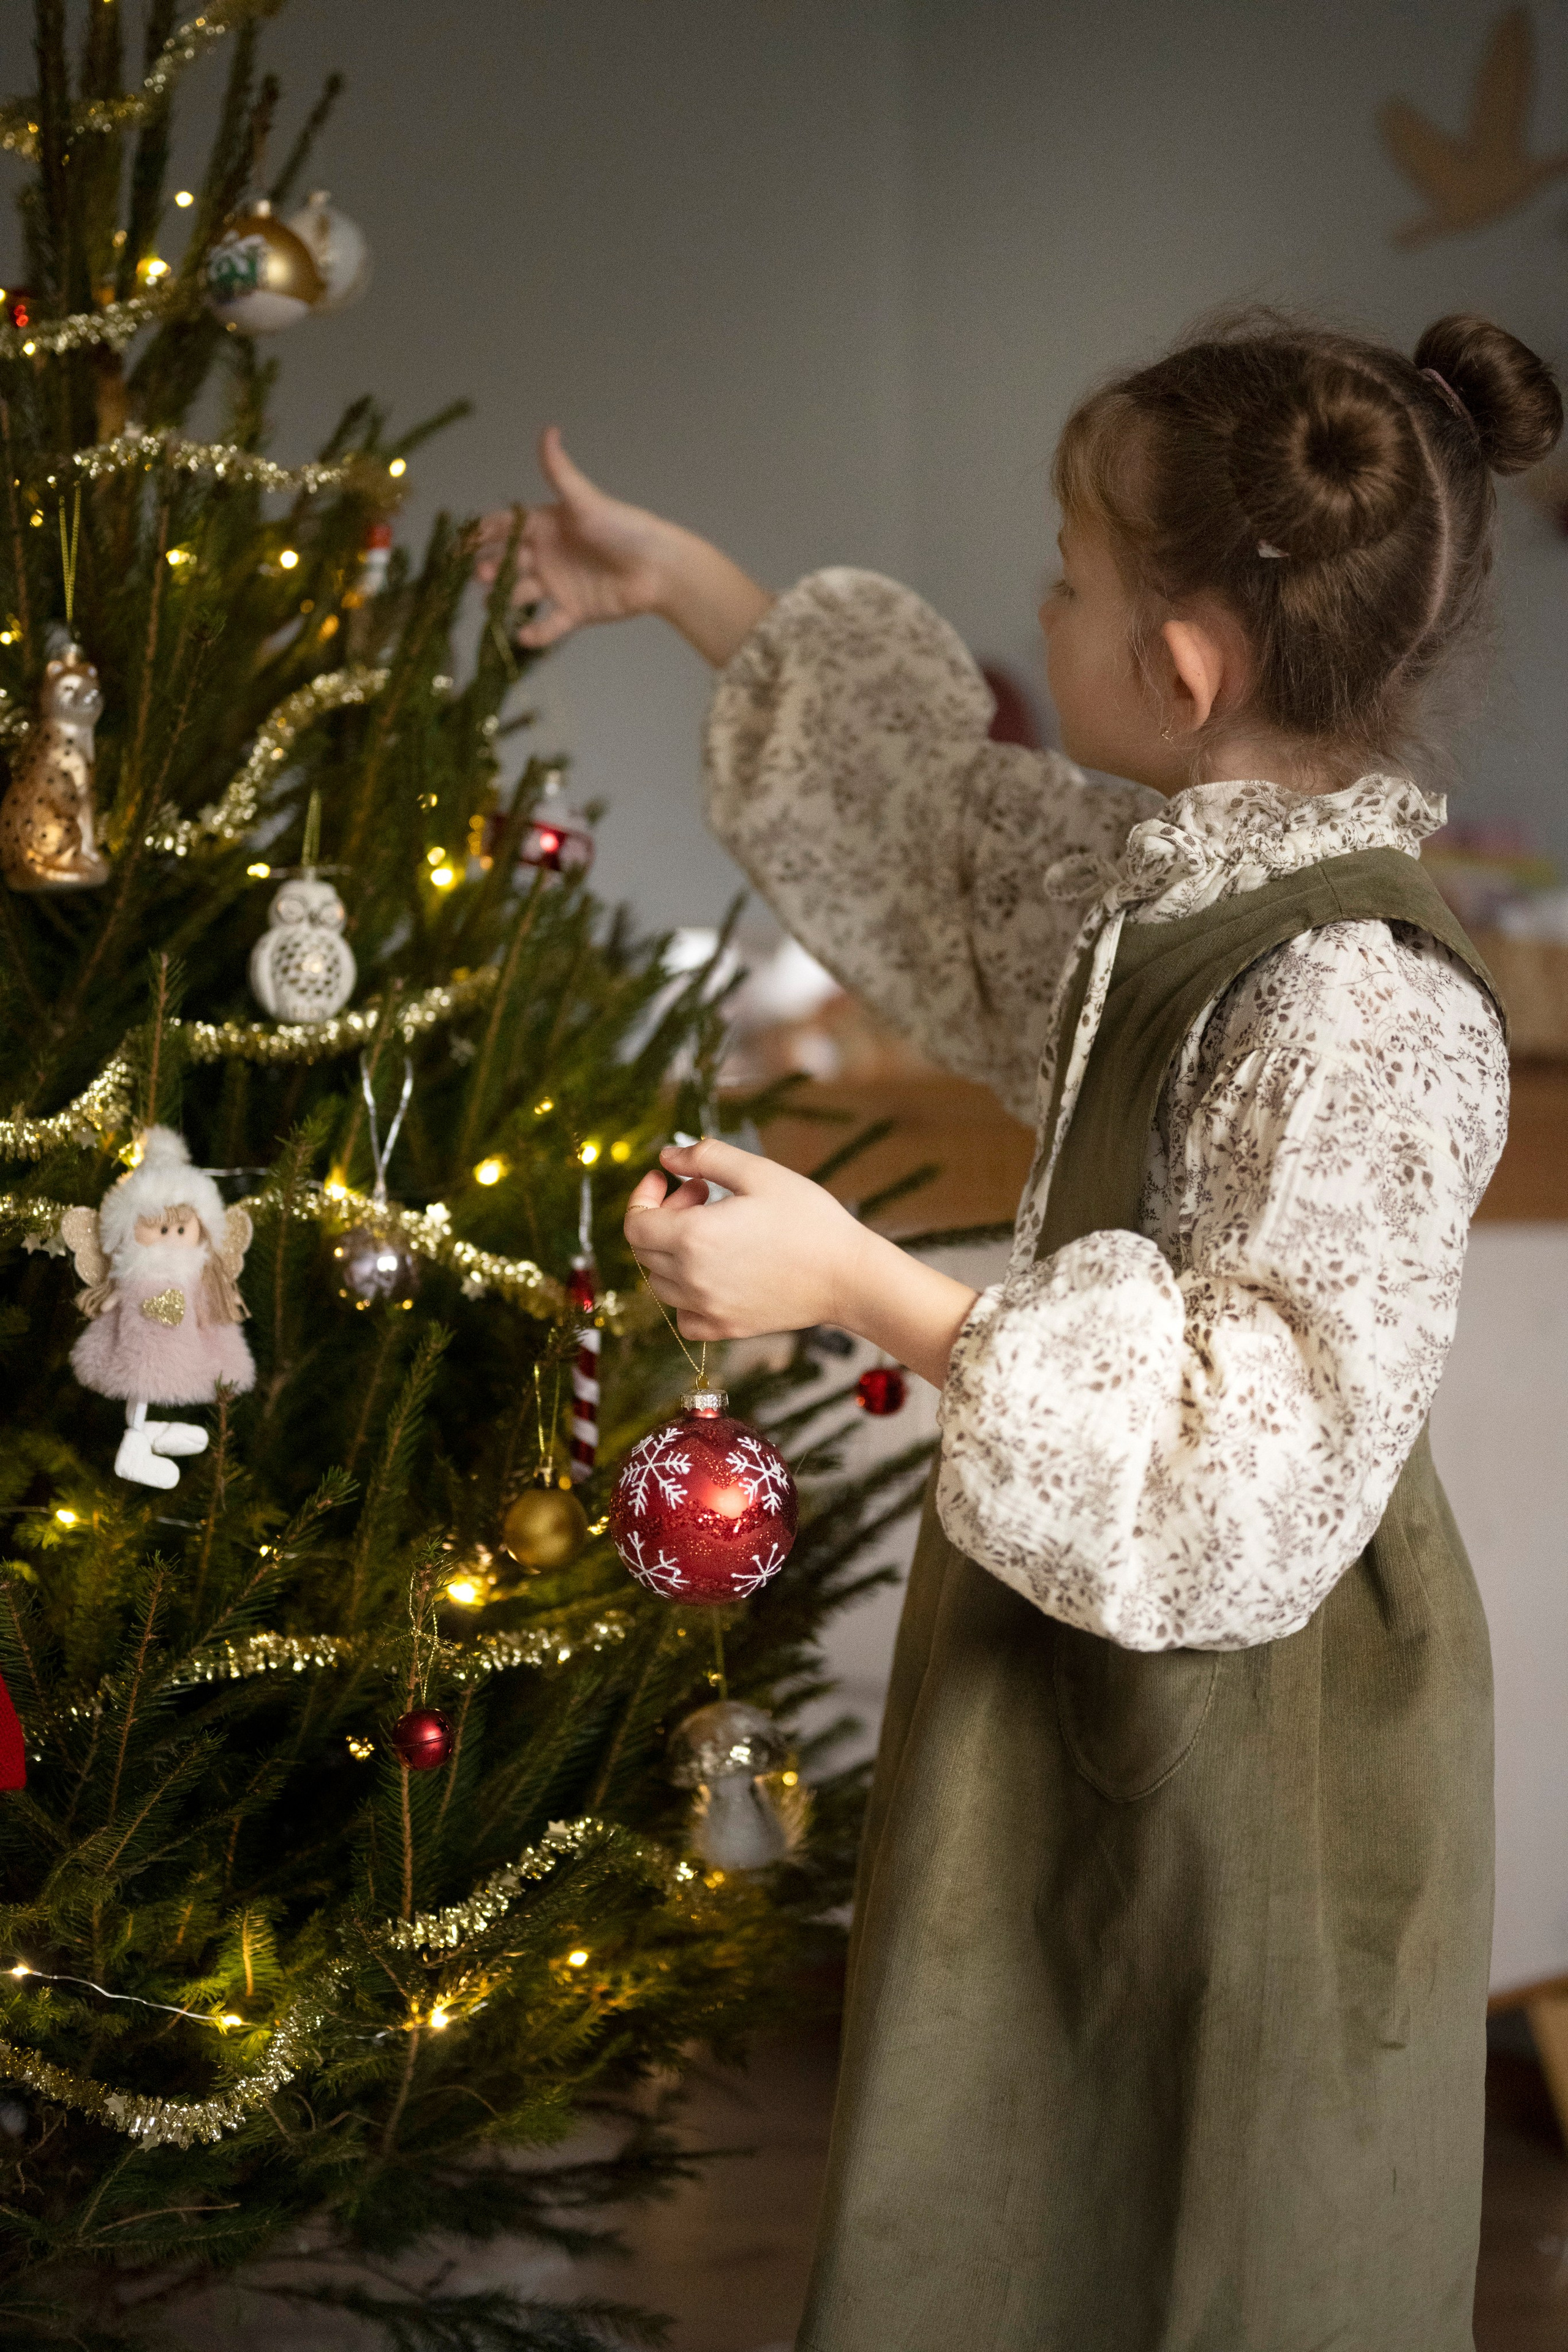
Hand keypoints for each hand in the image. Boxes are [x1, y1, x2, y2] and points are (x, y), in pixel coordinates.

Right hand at [474, 428, 773, 665]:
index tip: (463, 542)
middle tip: (481, 574)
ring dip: (504, 600)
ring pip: (521, 594)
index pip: (504, 527)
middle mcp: (546, 554)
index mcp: (545, 525)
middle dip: (489, 568)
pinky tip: (523, 637)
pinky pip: (549, 626)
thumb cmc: (623, 528)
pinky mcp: (574, 612)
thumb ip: (560, 472)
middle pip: (507, 562)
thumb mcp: (586, 500)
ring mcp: (558, 584)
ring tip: (491, 605)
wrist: (659, 568)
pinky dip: (536, 634)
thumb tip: (549, 429)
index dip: (483, 533)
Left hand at [624, 1139, 865, 1341]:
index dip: (643, 1196)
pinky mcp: (726, 1328)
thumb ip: (704, 1157)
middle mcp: (691, 1278)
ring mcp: (707, 1308)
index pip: (635, 1224)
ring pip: (660, 1282)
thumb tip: (666, 1156)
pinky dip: (686, 1294)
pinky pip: (683, 1316)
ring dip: (673, 1251)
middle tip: (701, 1195)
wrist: (849, 1276)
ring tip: (713, 1228)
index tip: (665, 1179)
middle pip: (645, 1250)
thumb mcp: (758, 1172)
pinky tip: (713, 1272)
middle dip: (662, 1215)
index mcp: (693, 1236)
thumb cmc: (809, 1219)